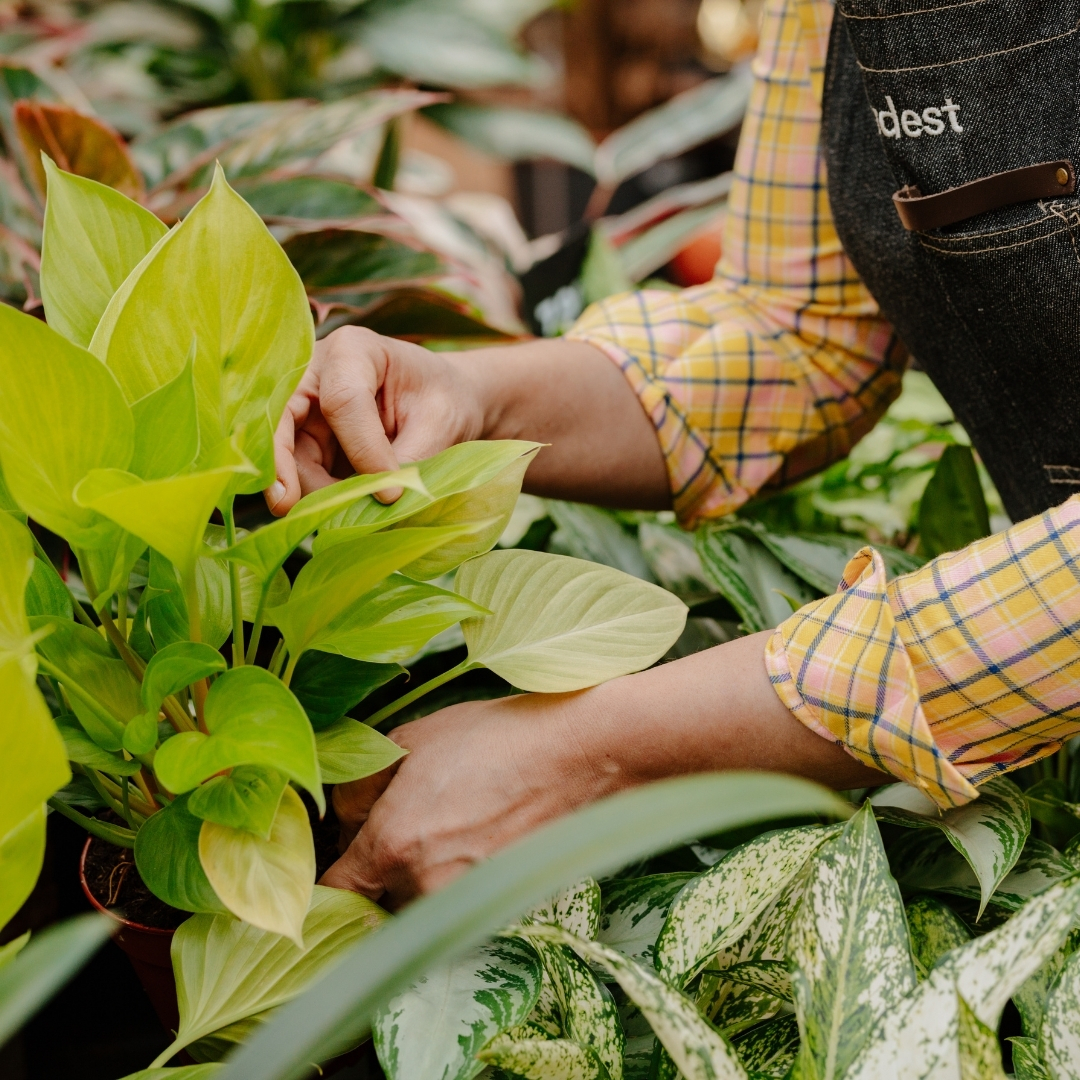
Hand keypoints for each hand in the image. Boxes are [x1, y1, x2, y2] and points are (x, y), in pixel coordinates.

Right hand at [266, 327, 483, 513]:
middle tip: (287, 505)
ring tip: (347, 517)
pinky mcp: (305, 441)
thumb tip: (381, 502)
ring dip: (307, 490)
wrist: (444, 403)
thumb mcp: (440, 423)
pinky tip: (338, 515)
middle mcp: (316, 374)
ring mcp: (305, 409)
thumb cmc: (444, 400)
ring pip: (287, 454)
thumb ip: (409, 458)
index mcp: (354, 351)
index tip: (391, 492)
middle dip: (282, 464)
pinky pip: (296, 473)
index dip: (362, 448)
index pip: (342, 400)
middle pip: (285, 419)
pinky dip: (313, 497)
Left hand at [320, 691, 620, 908]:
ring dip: (416, 877)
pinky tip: (476, 835)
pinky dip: (457, 879)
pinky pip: (458, 903)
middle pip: (374, 903)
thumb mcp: (412, 739)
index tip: (336, 856)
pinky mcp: (501, 908)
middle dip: (374, 872)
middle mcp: (424, 887)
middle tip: (394, 825)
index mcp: (392, 844)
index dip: (326, 877)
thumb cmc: (495, 736)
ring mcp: (466, 903)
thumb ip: (361, 784)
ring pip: (416, 905)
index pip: (332, 893)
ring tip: (443, 825)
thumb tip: (343, 815)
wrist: (578, 754)